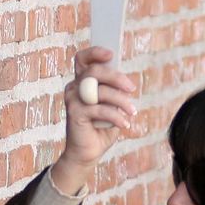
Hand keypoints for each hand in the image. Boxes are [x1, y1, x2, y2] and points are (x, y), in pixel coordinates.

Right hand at [55, 47, 137, 191]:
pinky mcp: (74, 113)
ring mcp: (72, 99)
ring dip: (121, 101)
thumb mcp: (112, 105)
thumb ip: (114, 91)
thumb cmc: (102, 127)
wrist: (88, 152)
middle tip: (131, 89)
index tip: (111, 53)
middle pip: (94, 71)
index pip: (83, 59)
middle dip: (116, 77)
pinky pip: (99, 109)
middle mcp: (74, 87)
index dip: (94, 52)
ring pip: (99, 90)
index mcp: (82, 81)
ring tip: (132, 112)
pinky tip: (124, 124)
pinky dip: (116, 116)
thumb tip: (126, 82)